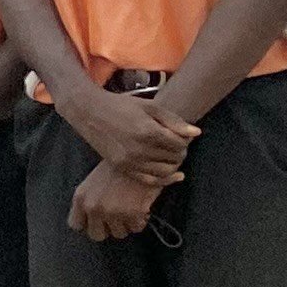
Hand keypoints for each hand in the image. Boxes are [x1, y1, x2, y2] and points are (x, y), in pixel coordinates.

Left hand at [69, 158, 170, 241]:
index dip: (89, 223)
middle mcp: (93, 207)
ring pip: (118, 233)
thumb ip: (89, 200)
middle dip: (108, 228)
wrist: (142, 156)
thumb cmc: (119, 167)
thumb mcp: (93, 181)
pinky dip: (140, 221)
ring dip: (126, 224)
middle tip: (118, 218)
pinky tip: (142, 209)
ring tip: (131, 210)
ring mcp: (112, 212)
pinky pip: (136, 228)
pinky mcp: (132, 214)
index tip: (99, 219)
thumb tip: (93, 220)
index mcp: (81, 198)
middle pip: (96, 235)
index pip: (76, 225)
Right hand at [71, 84, 193, 183]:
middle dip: (180, 151)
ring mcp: (130, 161)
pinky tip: (174, 175)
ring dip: (174, 164)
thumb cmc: (121, 105)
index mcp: (149, 132)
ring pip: (165, 171)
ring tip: (171, 154)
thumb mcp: (151, 107)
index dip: (185, 140)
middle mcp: (140, 149)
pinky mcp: (122, 167)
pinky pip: (150, 180)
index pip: (181, 144)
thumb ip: (174, 121)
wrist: (89, 112)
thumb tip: (197, 133)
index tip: (181, 135)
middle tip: (176, 144)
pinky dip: (165, 180)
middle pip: (175, 158)